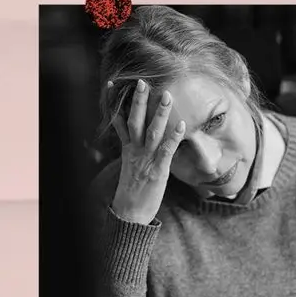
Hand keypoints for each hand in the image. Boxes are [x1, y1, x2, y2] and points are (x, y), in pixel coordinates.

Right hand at [110, 79, 185, 224]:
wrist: (130, 214)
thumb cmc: (133, 192)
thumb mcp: (130, 167)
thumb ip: (132, 151)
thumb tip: (134, 139)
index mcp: (128, 150)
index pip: (121, 121)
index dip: (117, 102)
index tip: (113, 84)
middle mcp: (135, 152)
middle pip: (136, 121)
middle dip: (140, 101)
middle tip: (143, 81)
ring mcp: (146, 160)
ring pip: (152, 132)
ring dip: (159, 113)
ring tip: (167, 96)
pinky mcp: (158, 171)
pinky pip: (166, 151)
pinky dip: (173, 137)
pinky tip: (181, 125)